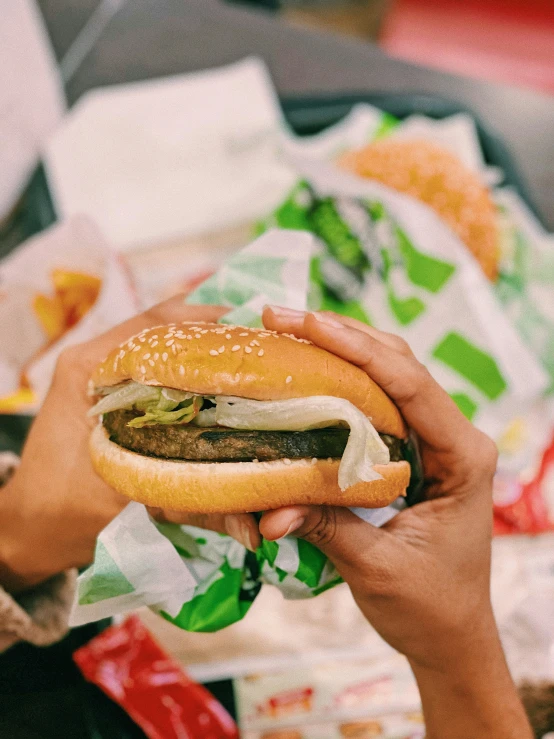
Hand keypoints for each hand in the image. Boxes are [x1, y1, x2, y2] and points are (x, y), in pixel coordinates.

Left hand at [0, 297, 258, 592]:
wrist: (29, 528)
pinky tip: (218, 380)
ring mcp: (96, 371)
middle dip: (213, 330)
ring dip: (201, 345)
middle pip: (161, 325)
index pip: (156, 325)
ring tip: (249, 355)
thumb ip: (191, 500)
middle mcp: (91, 358)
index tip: (256, 330)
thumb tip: (258, 525)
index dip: (209, 323)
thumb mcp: (127, 499)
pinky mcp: (104, 389)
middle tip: (263, 343)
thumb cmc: (63, 512)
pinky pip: (152, 364)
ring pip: (158, 341)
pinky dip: (186, 366)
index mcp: (88, 368)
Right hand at [260, 306, 531, 738]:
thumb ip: (327, 528)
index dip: (356, 348)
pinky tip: (306, 370)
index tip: (306, 323)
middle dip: (341, 335)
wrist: (450, 633)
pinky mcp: (409, 450)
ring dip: (340, 349)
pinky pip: (375, 402)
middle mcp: (451, 436)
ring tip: (288, 331)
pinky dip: (340, 380)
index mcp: (462, 456)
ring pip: (387, 375)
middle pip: (398, 365)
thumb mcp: (377, 569)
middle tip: (281, 316)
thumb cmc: (428, 605)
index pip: (409, 385)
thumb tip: (267, 508)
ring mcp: (431, 440)